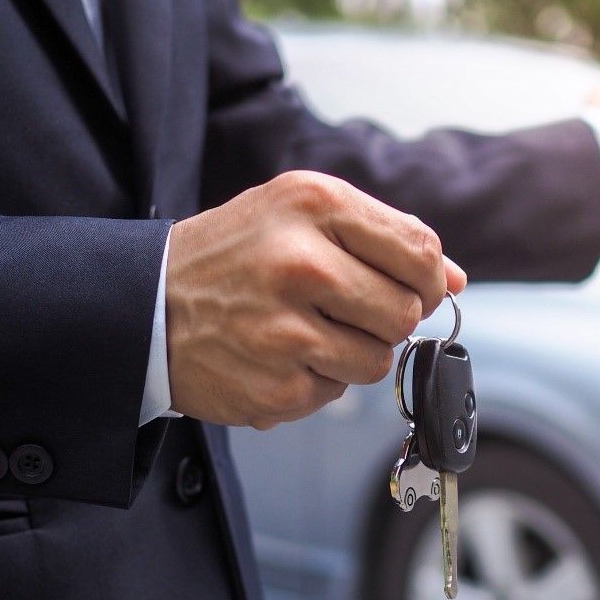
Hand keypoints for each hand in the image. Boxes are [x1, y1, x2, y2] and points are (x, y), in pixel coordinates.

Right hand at [165, 171, 466, 428]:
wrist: (144, 303)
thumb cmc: (235, 254)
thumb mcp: (301, 214)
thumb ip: (384, 237)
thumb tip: (455, 279)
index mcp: (314, 206)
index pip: (420, 250)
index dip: (429, 277)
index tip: (414, 286)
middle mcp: (301, 263)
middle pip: (407, 311)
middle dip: (391, 317)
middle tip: (352, 310)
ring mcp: (286, 331)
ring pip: (378, 360)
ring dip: (355, 352)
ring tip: (309, 330)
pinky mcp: (276, 387)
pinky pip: (337, 393)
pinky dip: (318, 380)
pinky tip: (280, 355)